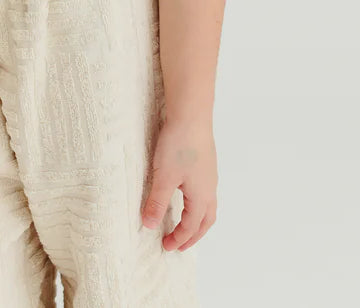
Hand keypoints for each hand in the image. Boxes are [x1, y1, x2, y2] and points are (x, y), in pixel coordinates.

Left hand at [141, 115, 217, 250]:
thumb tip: (148, 226)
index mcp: (201, 197)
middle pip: (206, 221)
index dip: (179, 239)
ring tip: (185, 224)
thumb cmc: (179, 146)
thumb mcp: (164, 177)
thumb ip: (157, 202)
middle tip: (179, 244)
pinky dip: (197, 204)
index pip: (191, 226)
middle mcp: (210, 189)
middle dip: (193, 235)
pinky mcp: (206, 162)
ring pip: (208, 206)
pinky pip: (205, 192)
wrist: (191, 114)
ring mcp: (210, 175)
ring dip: (197, 220)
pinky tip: (186, 195)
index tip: (165, 246)